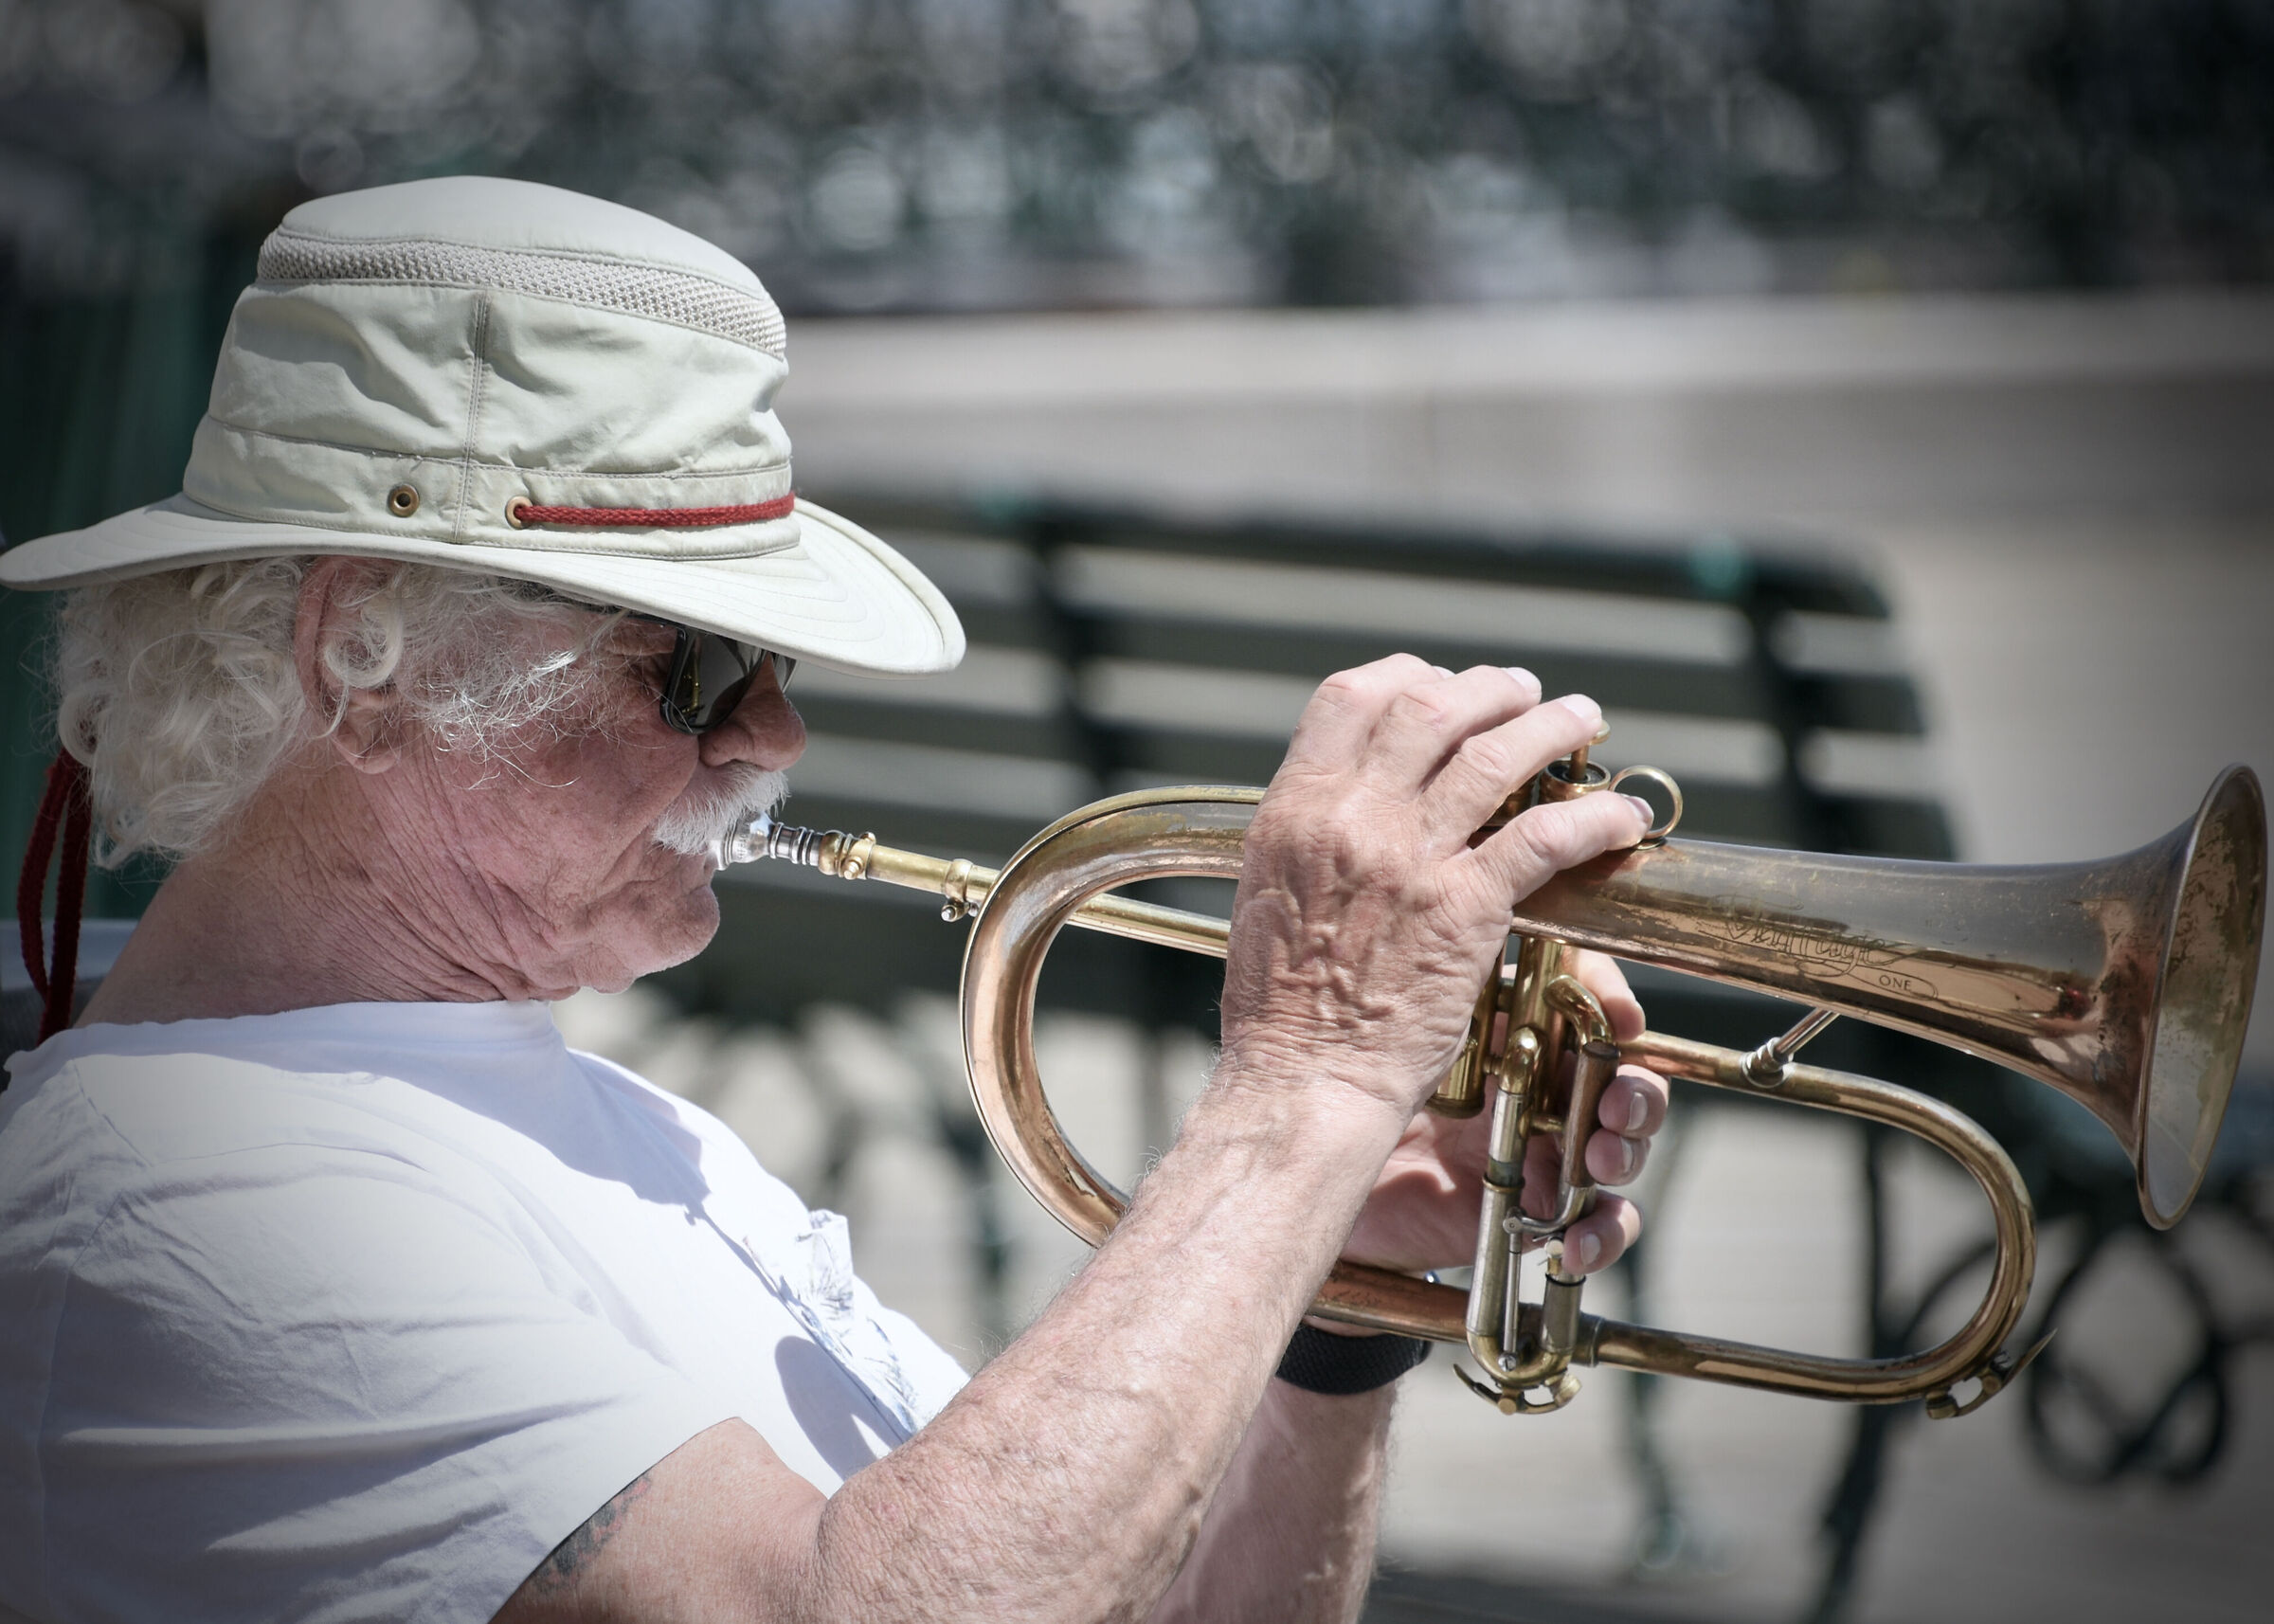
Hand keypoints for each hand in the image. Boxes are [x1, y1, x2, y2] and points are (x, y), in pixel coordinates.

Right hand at [1218, 656, 1652, 1119]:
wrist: (1303, 1080)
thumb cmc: (1282, 1009)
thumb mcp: (1268, 892)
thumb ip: (1311, 835)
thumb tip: (1349, 801)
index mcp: (1293, 808)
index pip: (1351, 696)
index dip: (1409, 676)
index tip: (1443, 686)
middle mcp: (1349, 818)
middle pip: (1433, 707)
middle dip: (1491, 690)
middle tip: (1526, 694)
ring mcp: (1409, 859)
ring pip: (1497, 754)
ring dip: (1552, 728)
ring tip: (1583, 720)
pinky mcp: (1466, 908)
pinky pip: (1546, 837)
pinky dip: (1594, 818)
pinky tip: (1621, 818)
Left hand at [1339, 950, 1670, 1277]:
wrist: (1331, 1168)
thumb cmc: (1366, 1079)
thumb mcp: (1417, 1023)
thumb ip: (1461, 980)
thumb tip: (1500, 913)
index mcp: (1523, 1031)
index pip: (1593, 1006)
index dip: (1617, 1008)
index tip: (1624, 1019)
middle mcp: (1544, 1088)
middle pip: (1626, 1081)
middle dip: (1637, 1094)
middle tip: (1616, 1107)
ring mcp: (1545, 1152)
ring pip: (1623, 1148)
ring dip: (1628, 1153)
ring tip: (1601, 1160)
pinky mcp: (1536, 1212)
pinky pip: (1595, 1223)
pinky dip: (1604, 1233)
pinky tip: (1579, 1241)